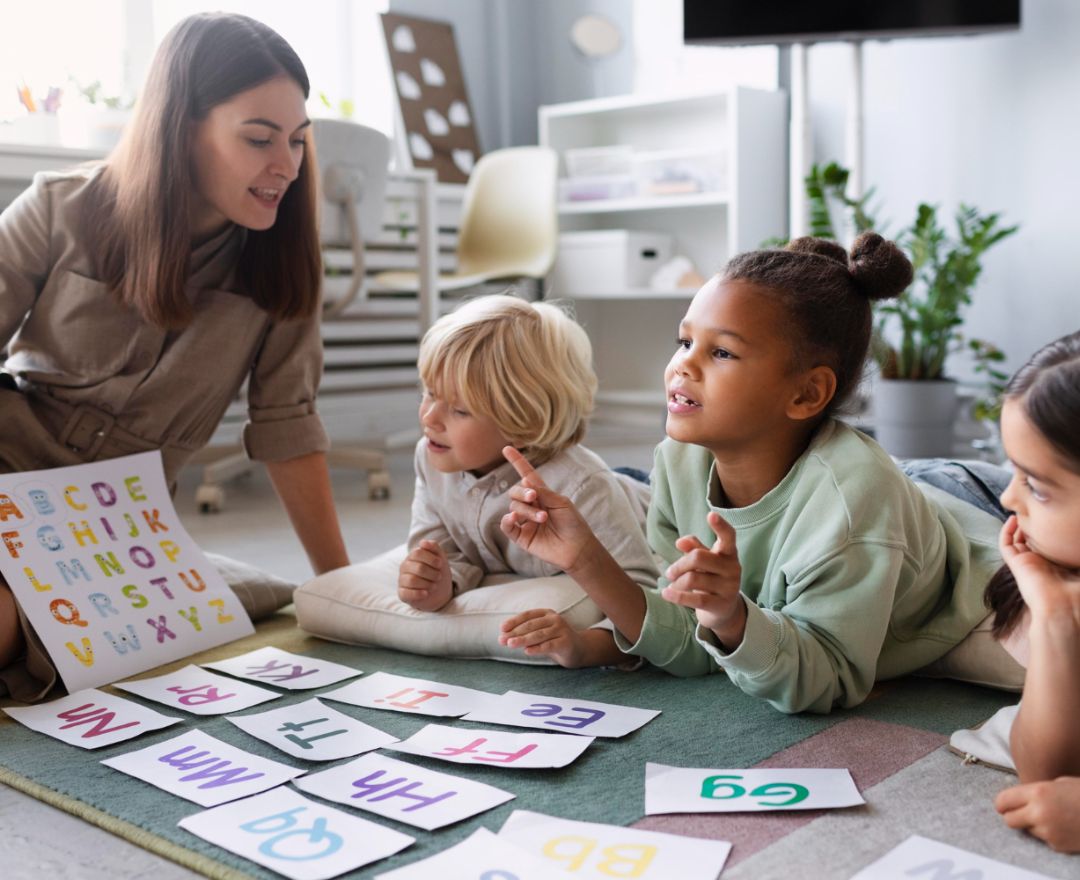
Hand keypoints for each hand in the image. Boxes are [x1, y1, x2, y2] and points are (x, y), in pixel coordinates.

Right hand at [397, 540, 452, 610]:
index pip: (417, 553)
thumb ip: (434, 547)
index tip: (440, 564)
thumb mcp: (440, 558)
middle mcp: (404, 567)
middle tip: (438, 577)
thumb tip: (423, 542)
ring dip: (428, 584)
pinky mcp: (402, 593)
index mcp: (412, 556)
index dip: (431, 559)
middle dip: (433, 573)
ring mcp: (402, 580)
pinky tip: (426, 593)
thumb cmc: (438, 572)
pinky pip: (407, 593)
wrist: (439, 592)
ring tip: (434, 586)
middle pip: (418, 568)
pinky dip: (419, 594)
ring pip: (412, 581)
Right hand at [499, 446, 598, 572]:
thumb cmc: (573, 523)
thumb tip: (525, 482)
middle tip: (534, 497)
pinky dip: (508, 519)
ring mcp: (524, 521)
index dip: (517, 462)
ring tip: (543, 518)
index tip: (507, 448)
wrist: (577, 548)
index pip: (526, 475)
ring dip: (527, 510)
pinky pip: (506, 525)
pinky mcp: (521, 536)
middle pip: (515, 491)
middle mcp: (530, 506)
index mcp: (542, 494)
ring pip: (514, 507)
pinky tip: (515, 517)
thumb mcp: (561, 502)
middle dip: (523, 493)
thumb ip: (543, 492)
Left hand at [499, 608, 588, 667]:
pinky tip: (527, 651)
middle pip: (531, 625)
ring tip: (510, 644)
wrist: (578, 649)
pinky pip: (549, 645)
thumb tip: (504, 638)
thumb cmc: (554, 640)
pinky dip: (537, 648)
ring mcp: (561, 630)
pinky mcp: (566, 642)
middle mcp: (555, 619)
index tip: (502, 628)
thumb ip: (525, 633)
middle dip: (515, 632)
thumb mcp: (541, 633)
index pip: (527, 615)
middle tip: (502, 640)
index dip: (514, 621)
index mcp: (546, 613)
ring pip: (538, 635)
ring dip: (522, 640)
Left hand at [662, 511, 745, 648]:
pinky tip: (666, 594)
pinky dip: (676, 596)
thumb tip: (681, 541)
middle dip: (679, 565)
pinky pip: (695, 599)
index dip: (720, 526)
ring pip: (693, 579)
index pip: (728, 537)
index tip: (711, 515)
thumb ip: (694, 548)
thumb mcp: (704, 561)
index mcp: (729, 553)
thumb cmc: (711, 578)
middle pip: (698, 558)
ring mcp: (729, 587)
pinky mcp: (721, 605)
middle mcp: (732, 568)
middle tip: (669, 573)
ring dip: (676, 582)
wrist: (724, 610)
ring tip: (672, 585)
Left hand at [996, 777, 1079, 852]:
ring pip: (1027, 830)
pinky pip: (1043, 839)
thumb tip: (1020, 797)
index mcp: (1037, 792)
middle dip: (1013, 816)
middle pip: (1009, 820)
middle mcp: (1039, 812)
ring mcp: (1048, 831)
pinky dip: (1048, 834)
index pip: (1003, 801)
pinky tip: (1062, 826)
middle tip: (1021, 812)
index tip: (1004, 805)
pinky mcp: (1057, 845)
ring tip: (1052, 816)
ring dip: (1033, 825)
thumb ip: (1037, 790)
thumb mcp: (1059, 783)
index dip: (1002, 804)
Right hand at [1000, 516, 1079, 623]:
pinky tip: (1012, 519)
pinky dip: (1006, 531)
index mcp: (1056, 564)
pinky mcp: (1015, 564)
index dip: (1048, 531)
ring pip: (1016, 540)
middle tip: (1034, 511)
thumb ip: (1079, 554)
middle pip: (1031, 539)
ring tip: (1022, 511)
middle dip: (1031, 526)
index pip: (1048, 544)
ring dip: (1018, 526)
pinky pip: (1006, 545)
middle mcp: (1040, 562)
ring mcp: (1026, 562)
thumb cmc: (1076, 591)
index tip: (1053, 518)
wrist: (1062, 606)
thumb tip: (1079, 538)